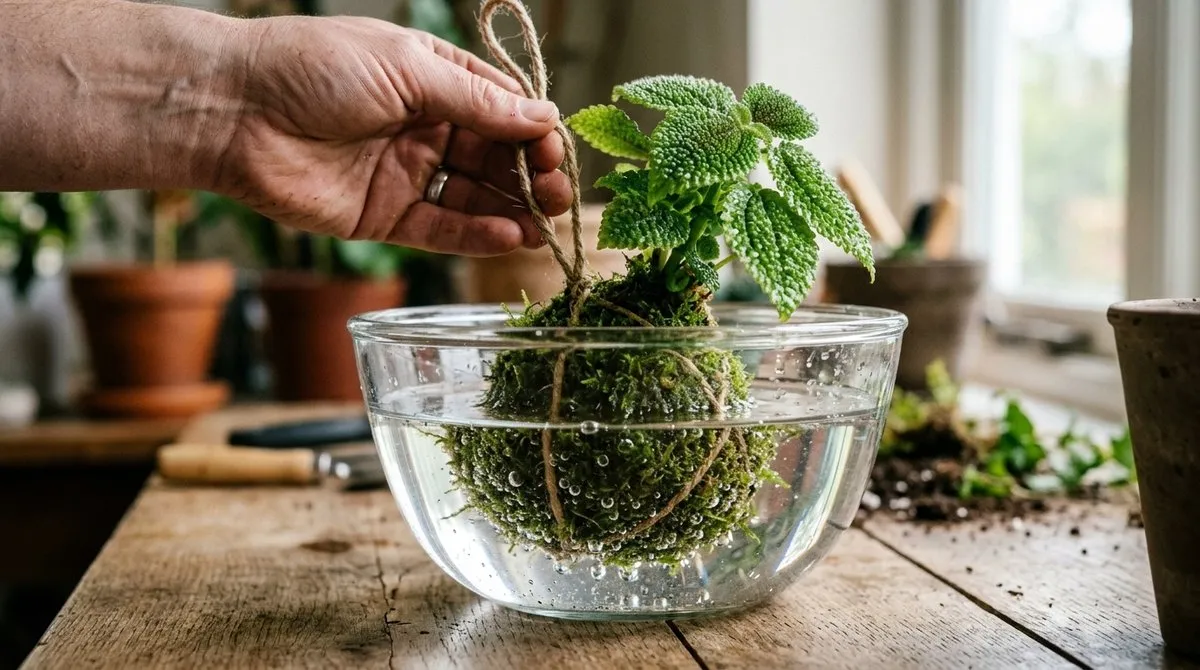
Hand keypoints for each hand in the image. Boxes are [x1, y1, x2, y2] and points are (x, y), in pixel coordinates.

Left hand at [217, 16, 571, 255]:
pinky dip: (475, 234)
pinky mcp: (382, 217)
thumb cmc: (313, 67)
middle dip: (530, 176)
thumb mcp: (407, 69)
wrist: (233, 111)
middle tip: (560, 195)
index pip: (501, 108)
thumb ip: (477, 101)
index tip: (555, 151)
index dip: (532, 131)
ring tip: (545, 223)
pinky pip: (439, 229)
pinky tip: (508, 234)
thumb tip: (543, 116)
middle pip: (493, 156)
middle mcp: (424, 126)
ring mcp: (404, 173)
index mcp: (432, 80)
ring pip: (473, 197)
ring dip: (513, 209)